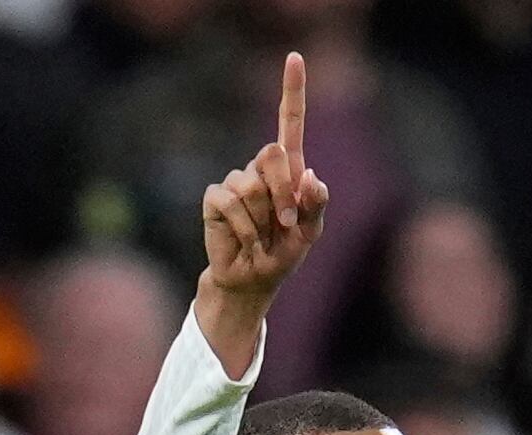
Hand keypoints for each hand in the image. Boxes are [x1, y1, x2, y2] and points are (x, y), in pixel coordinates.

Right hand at [202, 53, 329, 304]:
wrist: (253, 280)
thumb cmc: (283, 254)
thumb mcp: (309, 235)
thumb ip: (316, 207)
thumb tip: (311, 176)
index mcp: (287, 171)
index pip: (289, 123)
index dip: (292, 90)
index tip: (295, 58)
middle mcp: (259, 169)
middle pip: (272, 153)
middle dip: (283, 193)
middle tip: (285, 224)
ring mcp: (235, 181)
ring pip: (253, 186)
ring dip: (264, 219)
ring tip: (262, 237)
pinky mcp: (215, 197)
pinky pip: (232, 202)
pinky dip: (245, 228)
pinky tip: (245, 240)